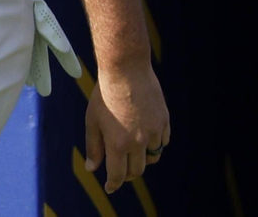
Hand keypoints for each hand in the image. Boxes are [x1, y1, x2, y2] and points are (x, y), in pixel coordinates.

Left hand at [85, 61, 169, 192]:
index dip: (113, 184)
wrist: (126, 71)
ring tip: (133, 155)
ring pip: (153, 157)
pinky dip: (155, 145)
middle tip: (120, 173)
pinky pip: (163, 142)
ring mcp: (154, 132)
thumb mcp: (92, 121)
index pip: (118, 174)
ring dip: (143, 160)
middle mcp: (139, 142)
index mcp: (118, 143)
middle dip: (127, 175)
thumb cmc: (104, 95)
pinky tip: (146, 139)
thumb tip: (92, 168)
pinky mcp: (165, 122)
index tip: (110, 187)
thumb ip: (94, 147)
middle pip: (137, 170)